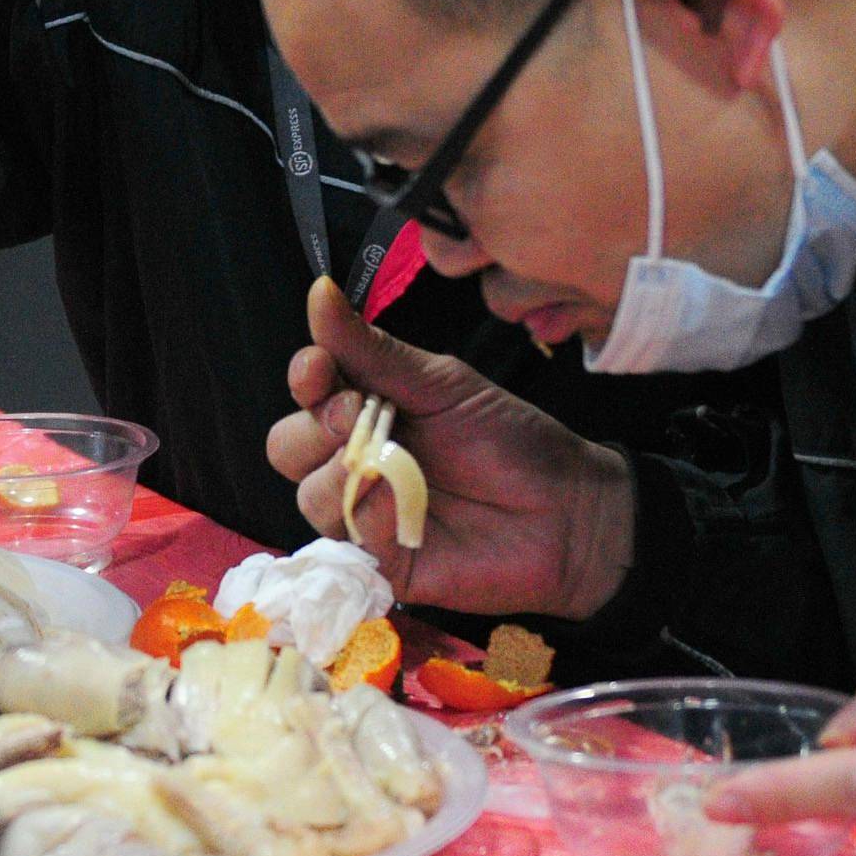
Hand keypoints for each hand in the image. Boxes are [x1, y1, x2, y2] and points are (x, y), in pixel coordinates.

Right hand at [263, 276, 636, 620]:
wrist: (567, 511)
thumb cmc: (511, 440)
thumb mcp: (442, 383)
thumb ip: (374, 350)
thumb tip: (320, 292)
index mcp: (367, 407)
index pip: (307, 391)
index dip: (305, 378)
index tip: (320, 370)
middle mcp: (356, 458)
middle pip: (288, 445)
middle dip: (315, 427)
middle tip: (357, 416)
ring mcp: (365, 513)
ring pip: (307, 494)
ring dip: (339, 473)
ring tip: (388, 464)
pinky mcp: (380, 563)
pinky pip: (346, 541)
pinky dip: (368, 516)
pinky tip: (401, 505)